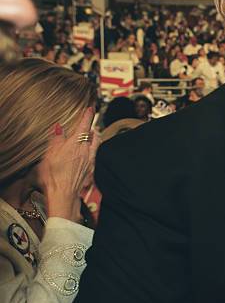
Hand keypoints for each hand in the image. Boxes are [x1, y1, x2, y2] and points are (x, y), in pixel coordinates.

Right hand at [38, 107, 99, 221]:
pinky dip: (94, 148)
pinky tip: (89, 151)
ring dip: (95, 137)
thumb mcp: (49, 155)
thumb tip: (60, 128)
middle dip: (91, 126)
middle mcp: (86, 150)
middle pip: (94, 133)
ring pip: (97, 143)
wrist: (64, 194)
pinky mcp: (92, 169)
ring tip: (91, 134)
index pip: (84, 125)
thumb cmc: (53, 177)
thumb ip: (56, 140)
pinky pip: (96, 154)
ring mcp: (91, 160)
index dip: (87, 115)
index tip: (90, 108)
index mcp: (75, 144)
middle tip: (89, 122)